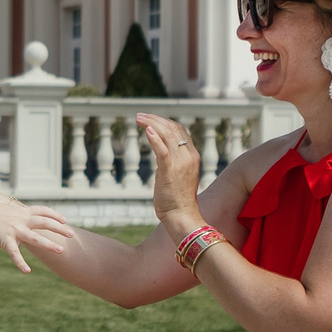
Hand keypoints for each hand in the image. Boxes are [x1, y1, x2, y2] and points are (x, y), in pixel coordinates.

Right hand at [0, 194, 75, 272]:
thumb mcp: (6, 211)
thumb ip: (16, 216)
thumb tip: (20, 219)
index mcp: (22, 212)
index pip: (43, 211)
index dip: (55, 215)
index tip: (64, 220)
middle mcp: (21, 220)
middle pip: (45, 223)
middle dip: (60, 228)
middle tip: (72, 234)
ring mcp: (14, 230)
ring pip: (36, 238)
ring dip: (49, 244)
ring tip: (61, 250)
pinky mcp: (5, 240)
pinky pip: (15, 254)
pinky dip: (21, 263)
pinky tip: (27, 271)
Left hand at [136, 113, 204, 232]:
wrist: (181, 216)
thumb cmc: (177, 198)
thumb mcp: (178, 174)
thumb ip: (172, 159)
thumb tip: (160, 147)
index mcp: (193, 156)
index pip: (180, 130)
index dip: (163, 121)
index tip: (149, 118)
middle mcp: (189, 157)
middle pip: (173, 128)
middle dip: (155, 119)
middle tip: (139, 116)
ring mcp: (181, 163)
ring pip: (167, 135)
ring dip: (151, 124)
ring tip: (138, 119)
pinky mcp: (170, 171)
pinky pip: (163, 150)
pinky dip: (154, 138)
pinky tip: (146, 131)